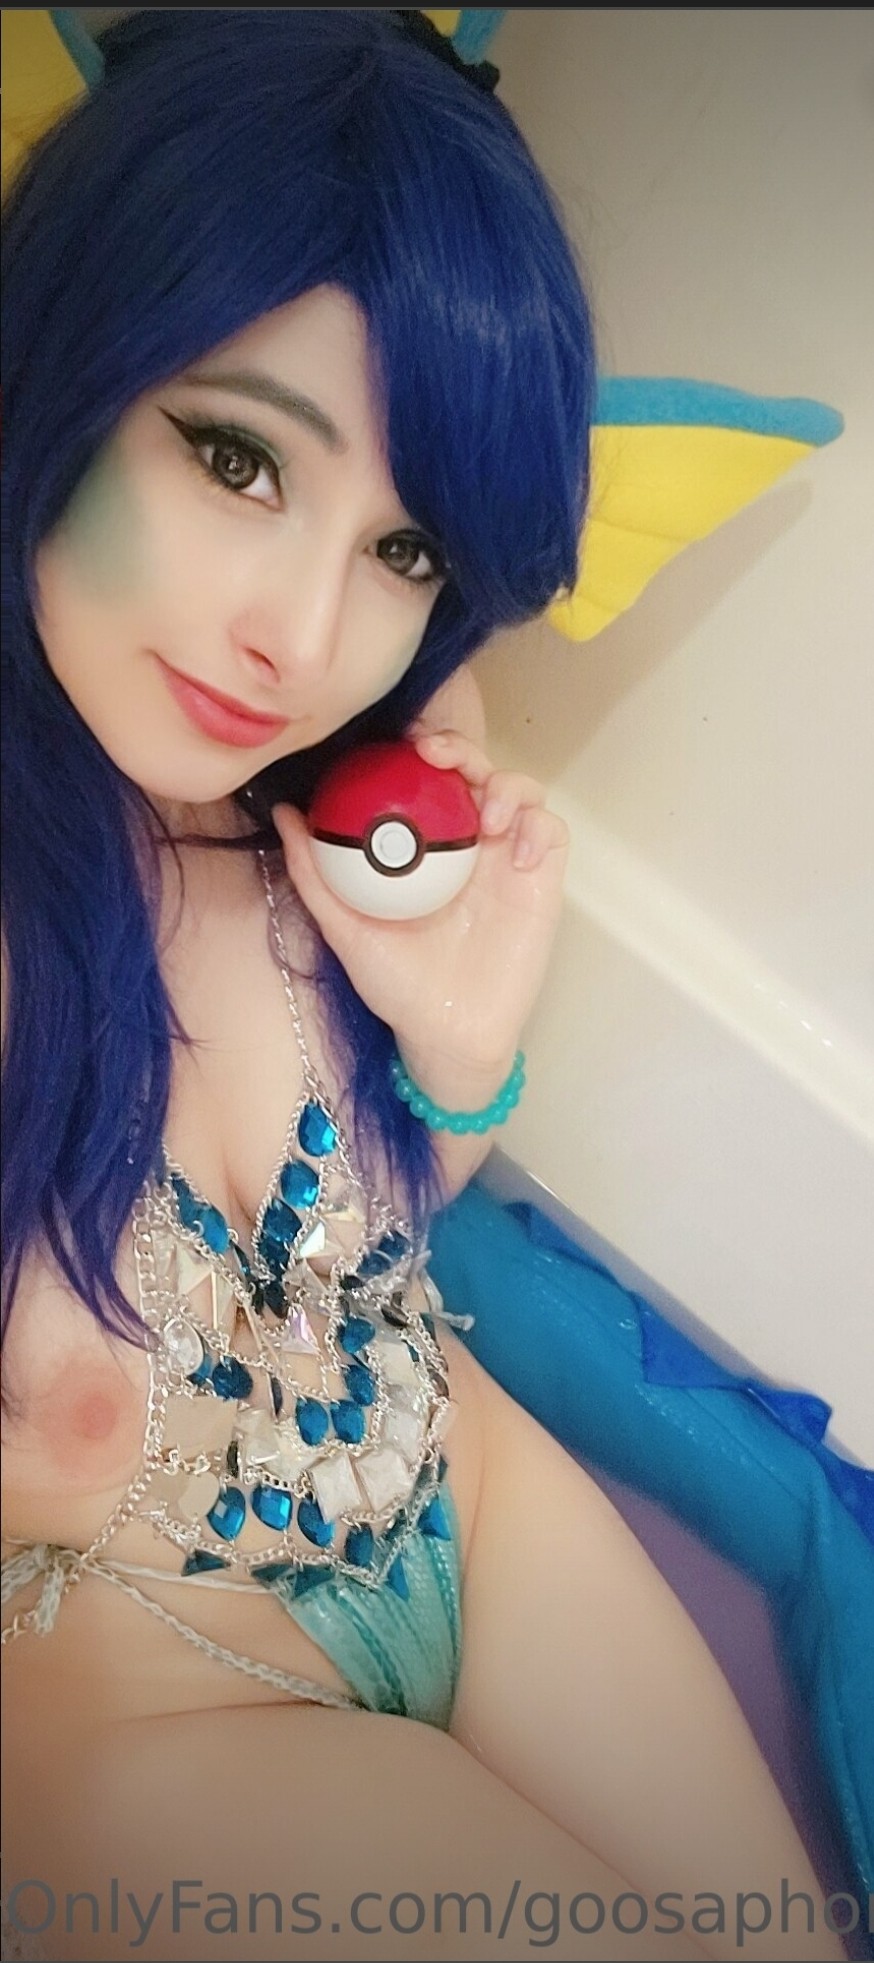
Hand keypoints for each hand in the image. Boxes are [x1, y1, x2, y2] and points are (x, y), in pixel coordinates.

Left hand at [271, 726, 569, 1077]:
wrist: (446, 1035)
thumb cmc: (396, 985)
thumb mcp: (346, 928)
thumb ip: (314, 874)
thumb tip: (284, 814)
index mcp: (425, 846)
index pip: (427, 780)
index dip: (420, 751)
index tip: (402, 748)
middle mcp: (468, 843)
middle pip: (475, 772)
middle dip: (462, 750)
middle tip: (438, 760)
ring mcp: (507, 859)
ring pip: (520, 792)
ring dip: (507, 786)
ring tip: (487, 817)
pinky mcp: (542, 881)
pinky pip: (550, 834)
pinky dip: (538, 827)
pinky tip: (516, 848)